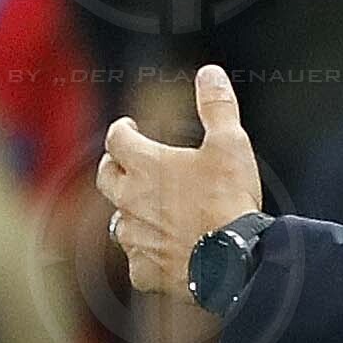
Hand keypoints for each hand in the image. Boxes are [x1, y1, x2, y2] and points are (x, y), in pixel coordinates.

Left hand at [97, 63, 263, 293]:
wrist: (235, 261)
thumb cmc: (230, 201)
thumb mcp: (231, 144)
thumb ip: (217, 106)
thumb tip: (209, 73)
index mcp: (146, 165)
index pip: (117, 138)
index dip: (122, 130)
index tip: (131, 129)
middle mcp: (131, 200)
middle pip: (106, 178)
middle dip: (114, 167)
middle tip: (127, 165)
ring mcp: (136, 238)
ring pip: (119, 221)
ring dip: (129, 213)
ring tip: (146, 211)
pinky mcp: (145, 270)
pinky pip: (136, 261)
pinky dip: (144, 255)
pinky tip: (158, 254)